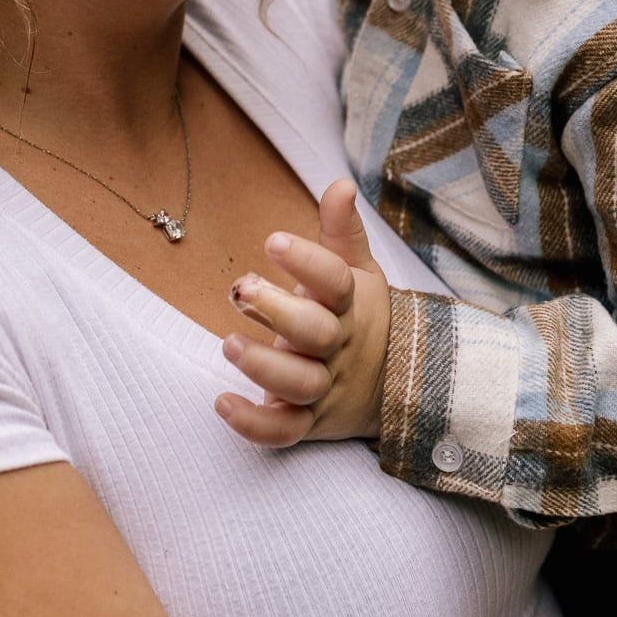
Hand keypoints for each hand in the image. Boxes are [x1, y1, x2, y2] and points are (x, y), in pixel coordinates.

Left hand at [214, 179, 390, 449]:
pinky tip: (222, 403)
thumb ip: (342, 232)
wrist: (394, 384)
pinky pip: (285, 432)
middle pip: (316, 333)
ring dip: (264, 368)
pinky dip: (255, 425)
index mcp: (350, 306)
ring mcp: (324, 387)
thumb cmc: (362, 318)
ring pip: (300, 384)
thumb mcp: (358, 272)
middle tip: (241, 291)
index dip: (308, 262)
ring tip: (229, 344)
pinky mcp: (308, 422)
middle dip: (279, 312)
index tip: (274, 242)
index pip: (335, 281)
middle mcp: (338, 347)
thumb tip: (340, 184)